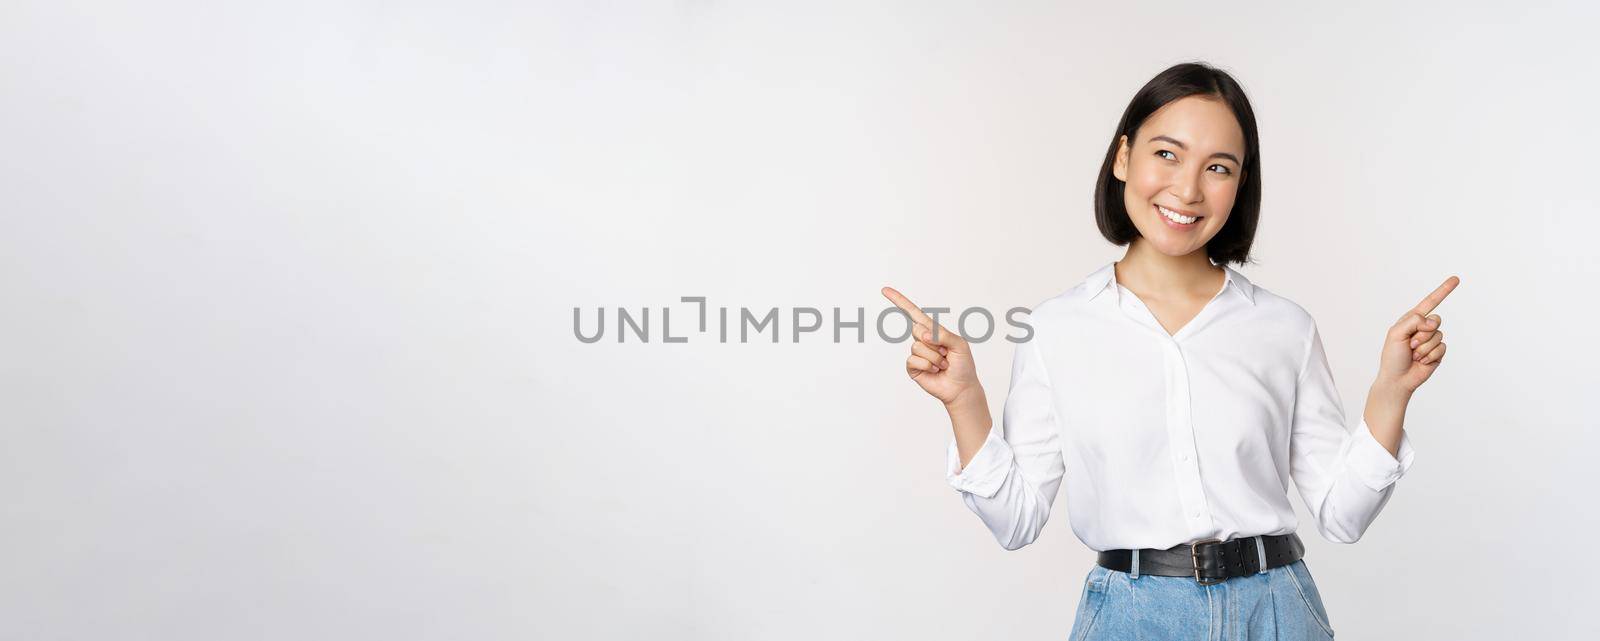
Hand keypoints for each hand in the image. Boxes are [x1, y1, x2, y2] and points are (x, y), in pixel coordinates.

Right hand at [881, 286, 980, 406]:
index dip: (899, 301)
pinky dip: (928, 365)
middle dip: (934, 342)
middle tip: (946, 353)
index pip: (914, 313)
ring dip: (934, 357)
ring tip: (943, 364)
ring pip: (917, 347)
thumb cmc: (963, 365)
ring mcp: (917, 354)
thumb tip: (923, 334)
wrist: (961, 388)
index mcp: (933, 330)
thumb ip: (943, 335)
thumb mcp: (959, 344)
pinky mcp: (913, 367)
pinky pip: (913, 360)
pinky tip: (935, 371)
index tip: (885, 290)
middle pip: (917, 330)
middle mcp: (922, 340)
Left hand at [1378, 275, 1459, 393]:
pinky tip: (1422, 361)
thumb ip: (1414, 321)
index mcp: (1412, 319)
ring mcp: (1432, 340)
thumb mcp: (1396, 333)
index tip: (1456, 279)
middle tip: (1410, 344)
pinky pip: (1442, 348)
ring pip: (1438, 336)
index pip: (1430, 302)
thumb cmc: (1392, 356)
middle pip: (1436, 320)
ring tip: (1413, 355)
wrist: (1398, 379)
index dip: (1443, 290)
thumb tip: (1433, 321)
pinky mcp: (1438, 352)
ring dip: (1424, 348)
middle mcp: (1423, 327)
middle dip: (1422, 333)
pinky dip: (1430, 356)